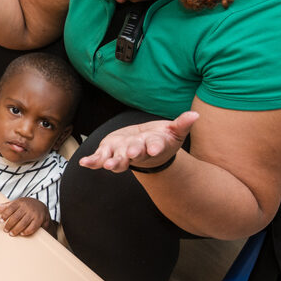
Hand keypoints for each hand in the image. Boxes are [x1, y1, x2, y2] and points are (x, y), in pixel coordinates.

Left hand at [0, 197, 49, 236]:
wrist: (42, 207)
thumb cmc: (27, 205)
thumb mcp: (17, 203)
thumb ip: (7, 206)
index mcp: (20, 202)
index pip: (10, 208)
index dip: (5, 215)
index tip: (0, 221)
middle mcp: (27, 207)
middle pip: (16, 217)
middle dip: (9, 224)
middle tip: (5, 230)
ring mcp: (33, 213)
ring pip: (23, 223)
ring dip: (16, 229)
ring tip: (11, 234)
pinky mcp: (39, 219)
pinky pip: (32, 227)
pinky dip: (26, 231)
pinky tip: (22, 234)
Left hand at [78, 111, 198, 172]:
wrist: (145, 149)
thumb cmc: (160, 139)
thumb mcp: (173, 131)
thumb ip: (182, 124)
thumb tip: (195, 115)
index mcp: (153, 146)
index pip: (156, 146)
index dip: (155, 147)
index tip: (154, 149)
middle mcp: (138, 152)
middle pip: (135, 153)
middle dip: (133, 153)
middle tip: (131, 154)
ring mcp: (123, 154)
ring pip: (118, 160)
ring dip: (113, 163)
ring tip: (108, 165)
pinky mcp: (110, 153)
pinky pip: (100, 159)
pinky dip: (92, 162)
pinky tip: (84, 163)